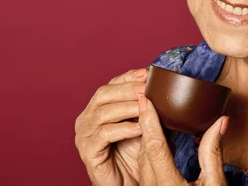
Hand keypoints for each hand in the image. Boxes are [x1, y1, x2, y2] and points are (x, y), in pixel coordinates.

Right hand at [75, 68, 148, 185]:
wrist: (128, 185)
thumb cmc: (135, 156)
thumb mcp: (143, 126)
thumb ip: (147, 107)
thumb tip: (163, 85)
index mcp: (97, 109)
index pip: (110, 86)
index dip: (127, 78)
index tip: (147, 73)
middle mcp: (86, 119)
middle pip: (103, 94)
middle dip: (127, 89)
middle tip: (147, 88)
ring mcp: (84, 135)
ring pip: (103, 112)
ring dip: (127, 107)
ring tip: (146, 106)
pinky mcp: (87, 151)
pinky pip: (104, 134)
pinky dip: (123, 129)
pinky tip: (139, 128)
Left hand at [137, 95, 228, 185]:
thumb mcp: (216, 184)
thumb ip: (214, 153)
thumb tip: (220, 121)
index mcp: (168, 184)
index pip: (155, 146)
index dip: (150, 120)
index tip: (146, 99)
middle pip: (145, 149)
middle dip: (146, 122)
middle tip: (149, 99)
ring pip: (143, 157)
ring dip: (147, 135)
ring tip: (152, 112)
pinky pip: (145, 166)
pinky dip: (149, 148)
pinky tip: (158, 136)